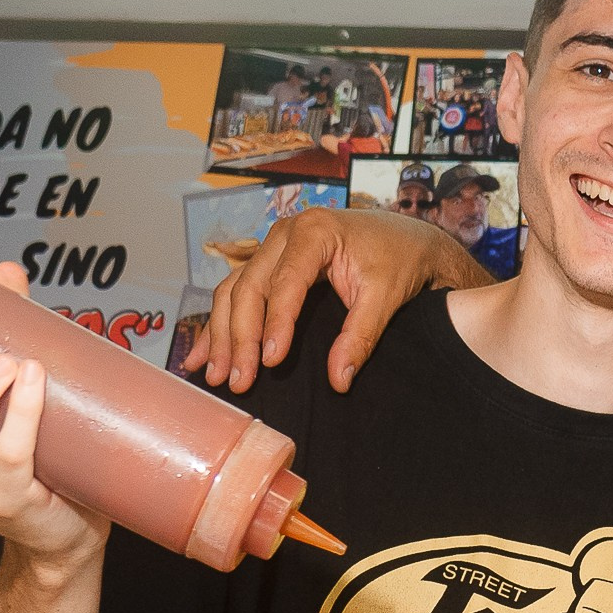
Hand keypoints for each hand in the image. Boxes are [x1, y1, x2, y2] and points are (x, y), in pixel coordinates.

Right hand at [189, 208, 490, 394]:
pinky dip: (221, 324)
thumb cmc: (399, 260)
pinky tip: (205, 355)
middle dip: (240, 338)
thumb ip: (361, 336)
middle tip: (238, 380)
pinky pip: (238, 292)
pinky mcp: (271, 264)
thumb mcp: (386, 296)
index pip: (285, 282)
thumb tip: (338, 380)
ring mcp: (273, 247)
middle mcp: (284, 234)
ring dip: (222, 335)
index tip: (271, 363)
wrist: (407, 238)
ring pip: (235, 291)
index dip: (275, 324)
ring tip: (216, 375)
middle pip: (250, 288)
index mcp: (314, 232)